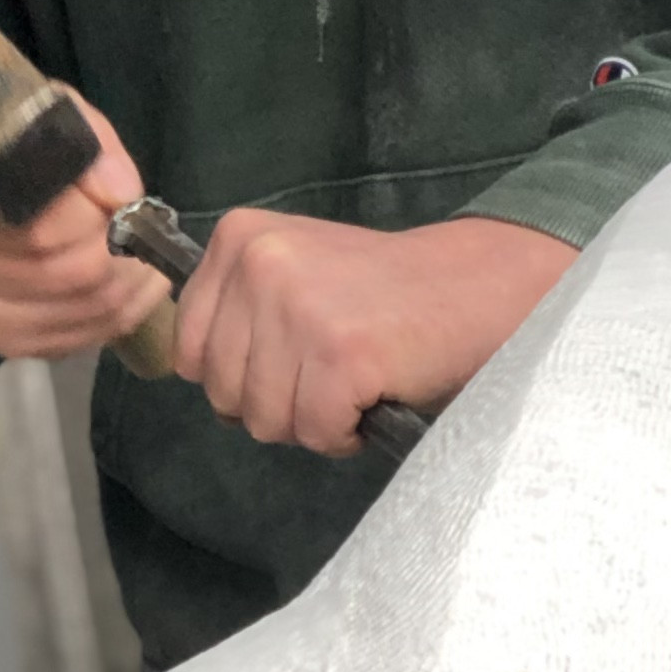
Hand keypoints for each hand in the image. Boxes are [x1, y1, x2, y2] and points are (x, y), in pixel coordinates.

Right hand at [0, 95, 172, 359]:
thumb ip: (91, 147)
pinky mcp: (0, 340)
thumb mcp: (52, 122)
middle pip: (65, 274)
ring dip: (129, 286)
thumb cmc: (22, 152)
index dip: (98, 214)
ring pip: (81, 310)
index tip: (121, 197)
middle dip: (120, 253)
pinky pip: (77, 339)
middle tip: (142, 232)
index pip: (41, 228)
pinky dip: (118, 316)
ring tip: (143, 257)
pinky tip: (127, 286)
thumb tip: (120, 194)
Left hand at [177, 211, 581, 454]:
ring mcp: (299, 308)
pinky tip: (377, 391)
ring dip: (314, 420)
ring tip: (358, 378)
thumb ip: (238, 309)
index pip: (190, 352)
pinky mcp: (341, 355)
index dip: (242, 374)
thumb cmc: (387, 294)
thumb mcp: (294, 272)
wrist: (480, 284)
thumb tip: (193, 373)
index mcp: (239, 238)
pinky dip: (346, 433)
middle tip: (335, 370)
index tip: (298, 355)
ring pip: (265, 421)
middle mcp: (261, 263)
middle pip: (223, 394)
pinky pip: (315, 433)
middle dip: (278, 403)